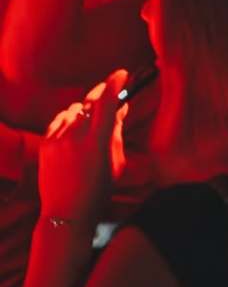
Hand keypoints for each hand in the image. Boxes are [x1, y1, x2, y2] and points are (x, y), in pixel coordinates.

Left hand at [39, 70, 128, 223]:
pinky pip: (59, 121)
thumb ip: (116, 131)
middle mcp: (76, 138)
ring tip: (91, 120)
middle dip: (102, 93)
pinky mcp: (45, 145)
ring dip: (85, 110)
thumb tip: (121, 107)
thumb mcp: (116, 161)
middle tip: (110, 89)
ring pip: (74, 110)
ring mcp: (58, 141)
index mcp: (98, 143)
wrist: (66, 213)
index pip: (107, 103)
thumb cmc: (98, 190)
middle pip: (90, 102)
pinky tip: (74, 127)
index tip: (122, 74)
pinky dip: (69, 119)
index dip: (115, 84)